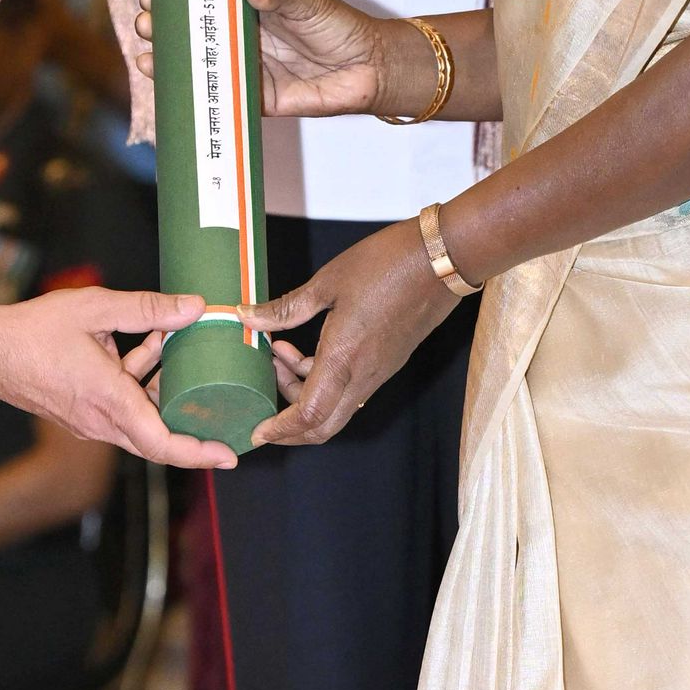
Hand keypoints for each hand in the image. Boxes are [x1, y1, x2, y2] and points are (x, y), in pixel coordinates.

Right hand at [0, 282, 234, 468]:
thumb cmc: (33, 330)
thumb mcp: (96, 308)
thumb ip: (148, 309)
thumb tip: (195, 308)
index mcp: (108, 399)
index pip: (161, 443)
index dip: (198, 453)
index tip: (228, 454)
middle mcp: (100, 421)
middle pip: (157, 436)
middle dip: (191, 419)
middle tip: (225, 406)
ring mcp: (87, 422)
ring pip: (139, 418)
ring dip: (159, 389)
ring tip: (170, 345)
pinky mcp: (78, 415)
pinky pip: (120, 409)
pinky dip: (137, 386)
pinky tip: (140, 345)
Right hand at [128, 0, 417, 119]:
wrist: (369, 67)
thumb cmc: (339, 27)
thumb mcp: (306, 3)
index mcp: (249, 10)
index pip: (205, 2)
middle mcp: (241, 40)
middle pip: (194, 35)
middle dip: (164, 29)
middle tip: (146, 23)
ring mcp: (245, 70)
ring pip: (200, 67)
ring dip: (171, 63)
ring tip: (148, 56)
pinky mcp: (255, 100)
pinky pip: (221, 99)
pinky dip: (196, 95)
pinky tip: (172, 87)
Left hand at [247, 218, 456, 447]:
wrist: (443, 258)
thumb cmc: (387, 264)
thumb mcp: (328, 283)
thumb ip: (286, 308)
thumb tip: (247, 316)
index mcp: (344, 358)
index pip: (309, 414)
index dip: (280, 430)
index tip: (258, 431)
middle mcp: (364, 375)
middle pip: (324, 426)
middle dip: (289, 427)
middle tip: (264, 404)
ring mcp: (379, 371)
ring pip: (336, 406)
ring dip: (303, 393)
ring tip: (279, 352)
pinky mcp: (388, 362)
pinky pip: (350, 388)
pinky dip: (323, 381)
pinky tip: (307, 347)